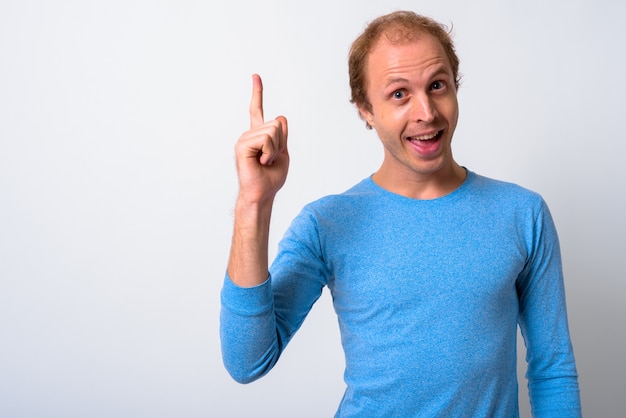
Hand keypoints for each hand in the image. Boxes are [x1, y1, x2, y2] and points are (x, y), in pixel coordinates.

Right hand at [234, 74, 288, 204]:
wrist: (262, 193)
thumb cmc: (271, 178)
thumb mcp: (283, 154)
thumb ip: (282, 136)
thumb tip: (281, 117)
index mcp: (258, 135)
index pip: (256, 110)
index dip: (257, 93)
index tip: (255, 76)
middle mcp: (249, 134)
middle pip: (277, 123)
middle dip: (281, 143)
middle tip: (270, 159)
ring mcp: (244, 139)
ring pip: (273, 131)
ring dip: (275, 149)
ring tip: (265, 162)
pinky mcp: (241, 146)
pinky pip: (265, 139)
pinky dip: (269, 153)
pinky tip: (260, 162)